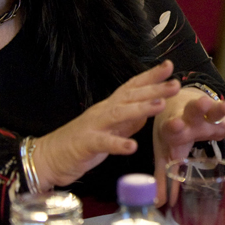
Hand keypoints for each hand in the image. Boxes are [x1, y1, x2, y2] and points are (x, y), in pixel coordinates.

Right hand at [31, 60, 180, 188]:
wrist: (48, 157)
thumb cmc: (81, 143)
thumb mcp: (110, 129)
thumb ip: (129, 120)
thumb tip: (148, 110)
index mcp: (110, 107)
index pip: (132, 86)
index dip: (150, 76)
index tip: (169, 66)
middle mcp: (103, 111)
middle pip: (130, 96)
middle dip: (154, 89)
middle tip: (176, 84)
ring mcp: (94, 126)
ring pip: (119, 114)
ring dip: (140, 109)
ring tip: (161, 105)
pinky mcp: (86, 144)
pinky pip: (103, 143)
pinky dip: (118, 144)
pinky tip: (132, 146)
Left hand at [153, 85, 224, 202]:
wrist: (179, 102)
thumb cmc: (172, 132)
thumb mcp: (165, 152)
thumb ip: (163, 176)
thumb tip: (157, 204)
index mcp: (174, 126)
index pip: (173, 126)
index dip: (175, 126)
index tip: (176, 124)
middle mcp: (191, 117)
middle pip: (195, 110)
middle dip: (200, 107)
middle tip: (203, 103)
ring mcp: (209, 115)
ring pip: (216, 109)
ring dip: (221, 107)